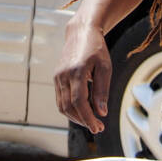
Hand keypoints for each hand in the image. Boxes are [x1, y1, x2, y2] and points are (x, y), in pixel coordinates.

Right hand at [54, 20, 111, 134]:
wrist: (81, 32)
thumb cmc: (96, 48)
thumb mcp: (105, 67)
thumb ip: (102, 90)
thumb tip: (101, 112)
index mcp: (76, 71)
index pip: (79, 102)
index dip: (88, 118)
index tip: (98, 128)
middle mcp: (63, 75)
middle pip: (68, 107)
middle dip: (83, 121)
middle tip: (98, 128)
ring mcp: (57, 76)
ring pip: (62, 106)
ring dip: (76, 117)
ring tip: (91, 122)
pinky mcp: (56, 77)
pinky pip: (61, 99)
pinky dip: (71, 109)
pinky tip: (83, 111)